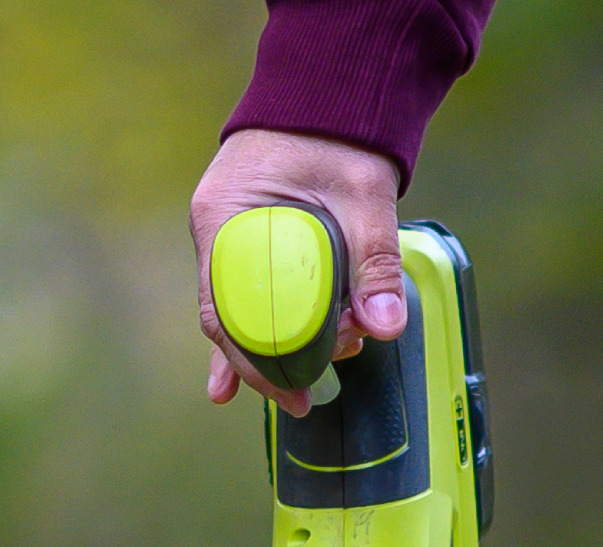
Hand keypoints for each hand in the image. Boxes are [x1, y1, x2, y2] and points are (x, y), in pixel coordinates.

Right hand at [190, 130, 405, 415]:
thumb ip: (376, 261)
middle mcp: (215, 233)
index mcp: (226, 217)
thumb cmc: (339, 134)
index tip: (292, 391)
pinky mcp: (244, 243)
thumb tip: (387, 327)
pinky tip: (235, 385)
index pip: (228, 310)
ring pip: (236, 313)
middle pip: (228, 321)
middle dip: (266, 367)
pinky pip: (242, 298)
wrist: (329, 91)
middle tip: (304, 399)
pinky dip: (250, 337)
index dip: (255, 362)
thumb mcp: (364, 196)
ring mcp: (225, 239)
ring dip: (264, 355)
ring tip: (292, 394)